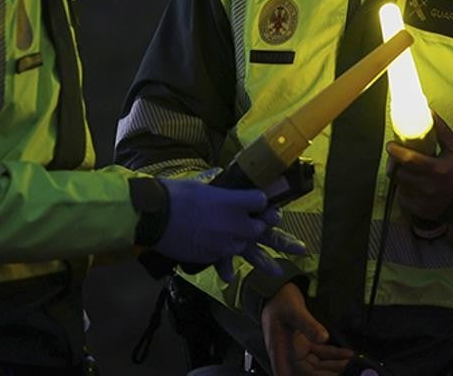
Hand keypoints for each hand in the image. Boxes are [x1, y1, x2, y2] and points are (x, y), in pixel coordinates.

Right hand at [156, 180, 303, 279]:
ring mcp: (224, 242)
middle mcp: (234, 223)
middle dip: (277, 235)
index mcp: (232, 201)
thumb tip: (215, 174)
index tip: (266, 206)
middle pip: (263, 229)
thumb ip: (212, 184)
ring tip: (278, 271)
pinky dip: (226, 270)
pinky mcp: (211, 255)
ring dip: (264, 261)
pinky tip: (230, 277)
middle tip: (298, 247)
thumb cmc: (174, 194)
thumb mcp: (197, 184)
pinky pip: (224, 263)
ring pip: (250, 251)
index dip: (264, 203)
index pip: (260, 201)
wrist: (154, 216)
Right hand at [262, 283, 354, 375]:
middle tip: (350, 369)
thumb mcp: (294, 311)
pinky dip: (335, 356)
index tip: (334, 374)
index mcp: (281, 353)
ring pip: (320, 365)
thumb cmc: (279, 300)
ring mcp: (298, 351)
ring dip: (336, 365)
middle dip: (331, 372)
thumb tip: (324, 337)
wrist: (276, 291)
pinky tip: (348, 354)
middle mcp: (289, 356)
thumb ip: (308, 325)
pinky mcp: (306, 345)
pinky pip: (322, 355)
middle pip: (313, 373)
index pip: (300, 374)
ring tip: (352, 363)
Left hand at [386, 113, 452, 220]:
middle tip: (396, 156)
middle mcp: (429, 188)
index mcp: (438, 170)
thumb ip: (442, 131)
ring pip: (398, 184)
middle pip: (398, 173)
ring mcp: (423, 201)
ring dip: (399, 175)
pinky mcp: (419, 211)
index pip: (408, 160)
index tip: (391, 145)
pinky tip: (413, 184)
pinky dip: (404, 189)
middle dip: (394, 162)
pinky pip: (402, 197)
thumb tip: (428, 111)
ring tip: (407, 169)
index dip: (395, 151)